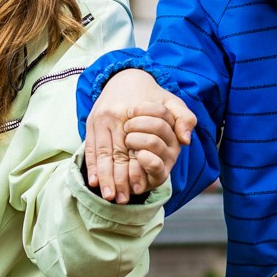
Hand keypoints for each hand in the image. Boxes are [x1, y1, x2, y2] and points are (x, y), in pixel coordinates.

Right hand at [85, 69, 197, 202]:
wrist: (126, 76)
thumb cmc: (152, 95)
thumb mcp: (172, 101)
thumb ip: (183, 118)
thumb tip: (186, 139)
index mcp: (132, 110)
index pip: (133, 146)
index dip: (134, 169)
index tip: (138, 189)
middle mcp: (112, 116)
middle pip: (114, 153)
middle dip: (116, 179)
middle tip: (119, 200)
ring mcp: (99, 119)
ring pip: (100, 153)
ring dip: (103, 176)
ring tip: (107, 196)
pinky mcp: (91, 122)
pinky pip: (89, 146)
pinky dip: (91, 165)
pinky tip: (93, 181)